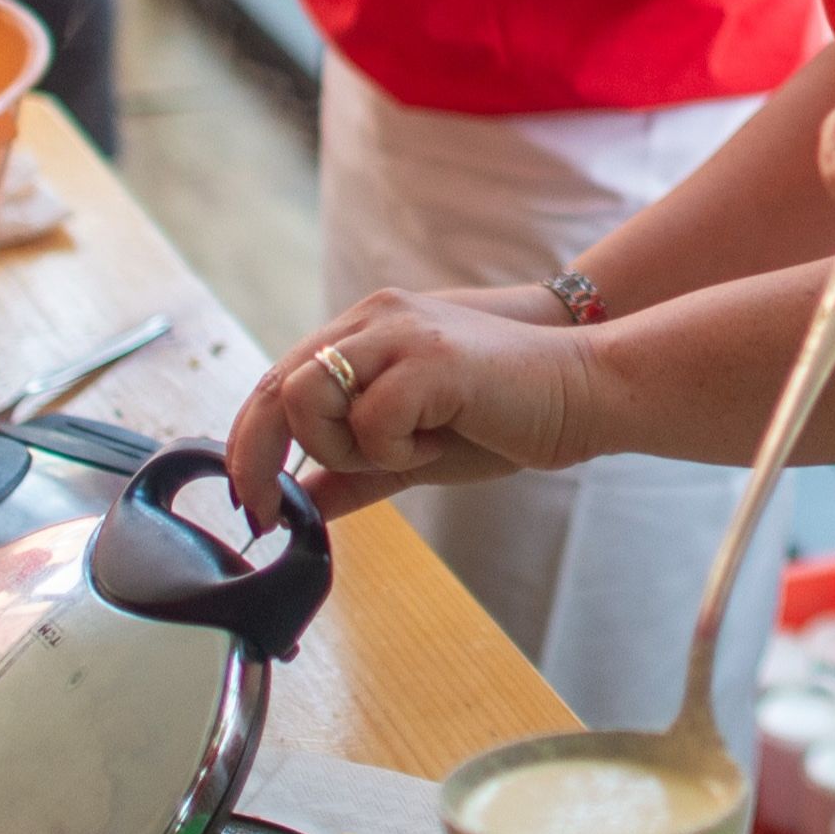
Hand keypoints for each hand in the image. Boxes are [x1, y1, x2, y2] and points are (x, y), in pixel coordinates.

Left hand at [222, 290, 599, 519]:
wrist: (587, 390)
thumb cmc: (505, 415)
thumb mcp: (412, 452)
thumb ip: (353, 472)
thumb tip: (300, 505)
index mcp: (363, 333)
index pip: (274, 383)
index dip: (247, 445)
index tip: (250, 504)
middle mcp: (372, 320)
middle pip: (275, 387)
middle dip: (258, 460)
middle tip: (267, 513)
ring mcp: (400, 333)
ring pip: (310, 398)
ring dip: (344, 447)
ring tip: (404, 452)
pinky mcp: (429, 358)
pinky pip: (371, 419)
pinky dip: (394, 449)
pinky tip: (438, 440)